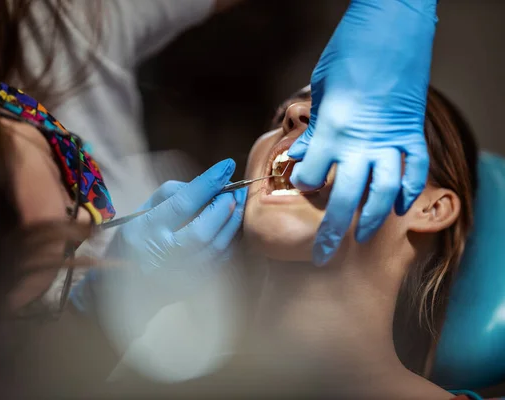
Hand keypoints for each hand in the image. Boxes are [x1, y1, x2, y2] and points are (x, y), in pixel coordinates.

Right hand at [110, 159, 246, 297]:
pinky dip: (231, 240)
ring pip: (216, 249)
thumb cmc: (136, 237)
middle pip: (203, 231)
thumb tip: (209, 185)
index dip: (207, 184)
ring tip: (238, 204)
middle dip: (224, 207)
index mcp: (144, 230)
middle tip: (235, 191)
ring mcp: (178, 276)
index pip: (181, 204)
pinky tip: (232, 226)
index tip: (226, 166)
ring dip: (233, 223)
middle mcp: (161, 255)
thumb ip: (173, 194)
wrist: (121, 281)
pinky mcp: (193, 286)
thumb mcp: (143, 210)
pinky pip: (221, 261)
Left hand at [288, 0, 436, 264]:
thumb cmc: (349, 53)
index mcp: (332, 129)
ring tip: (359, 238)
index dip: (302, 184)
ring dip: (370, 219)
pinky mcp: (413, 132)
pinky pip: (413, 170)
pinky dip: (407, 190)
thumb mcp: (320, 89)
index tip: (298, 188)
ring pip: (381, 193)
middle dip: (332, 231)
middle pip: (343, 197)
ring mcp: (391, 139)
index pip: (311, 174)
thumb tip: (301, 154)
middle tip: (323, 254)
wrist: (393, 26)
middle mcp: (361, 141)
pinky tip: (398, 207)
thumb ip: (314, 128)